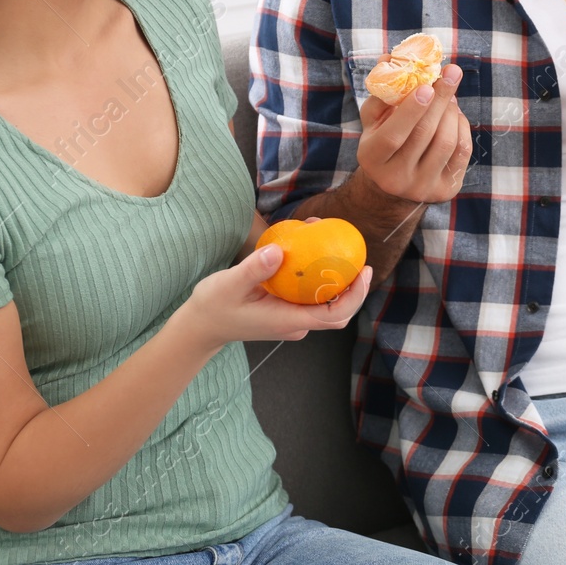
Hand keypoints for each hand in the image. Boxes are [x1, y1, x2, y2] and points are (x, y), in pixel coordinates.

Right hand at [176, 243, 372, 350]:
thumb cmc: (213, 307)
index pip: (334, 315)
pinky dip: (315, 275)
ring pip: (323, 301)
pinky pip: (309, 295)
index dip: (355, 296)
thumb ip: (254, 269)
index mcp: (288, 321)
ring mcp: (291, 319)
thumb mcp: (228, 284)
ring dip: (333, 275)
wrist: (201, 326)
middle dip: (352, 284)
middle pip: (337, 310)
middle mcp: (295, 323)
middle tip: (355, 252)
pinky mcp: (286, 311)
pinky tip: (309, 248)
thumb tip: (279, 250)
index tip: (364, 272)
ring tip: (327, 238)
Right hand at [355, 60, 472, 203]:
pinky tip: (455, 115)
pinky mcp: (445, 190)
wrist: (393, 185)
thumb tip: (390, 57)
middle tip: (451, 73)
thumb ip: (382, 91)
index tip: (427, 85)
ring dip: (451, 112)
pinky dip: (461, 127)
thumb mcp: (374, 119)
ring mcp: (422, 187)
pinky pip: (461, 152)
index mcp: (372, 158)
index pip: (393, 135)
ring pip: (446, 142)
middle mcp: (395, 178)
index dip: (411, 110)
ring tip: (449, 96)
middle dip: (440, 100)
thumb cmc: (383, 140)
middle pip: (424, 135)